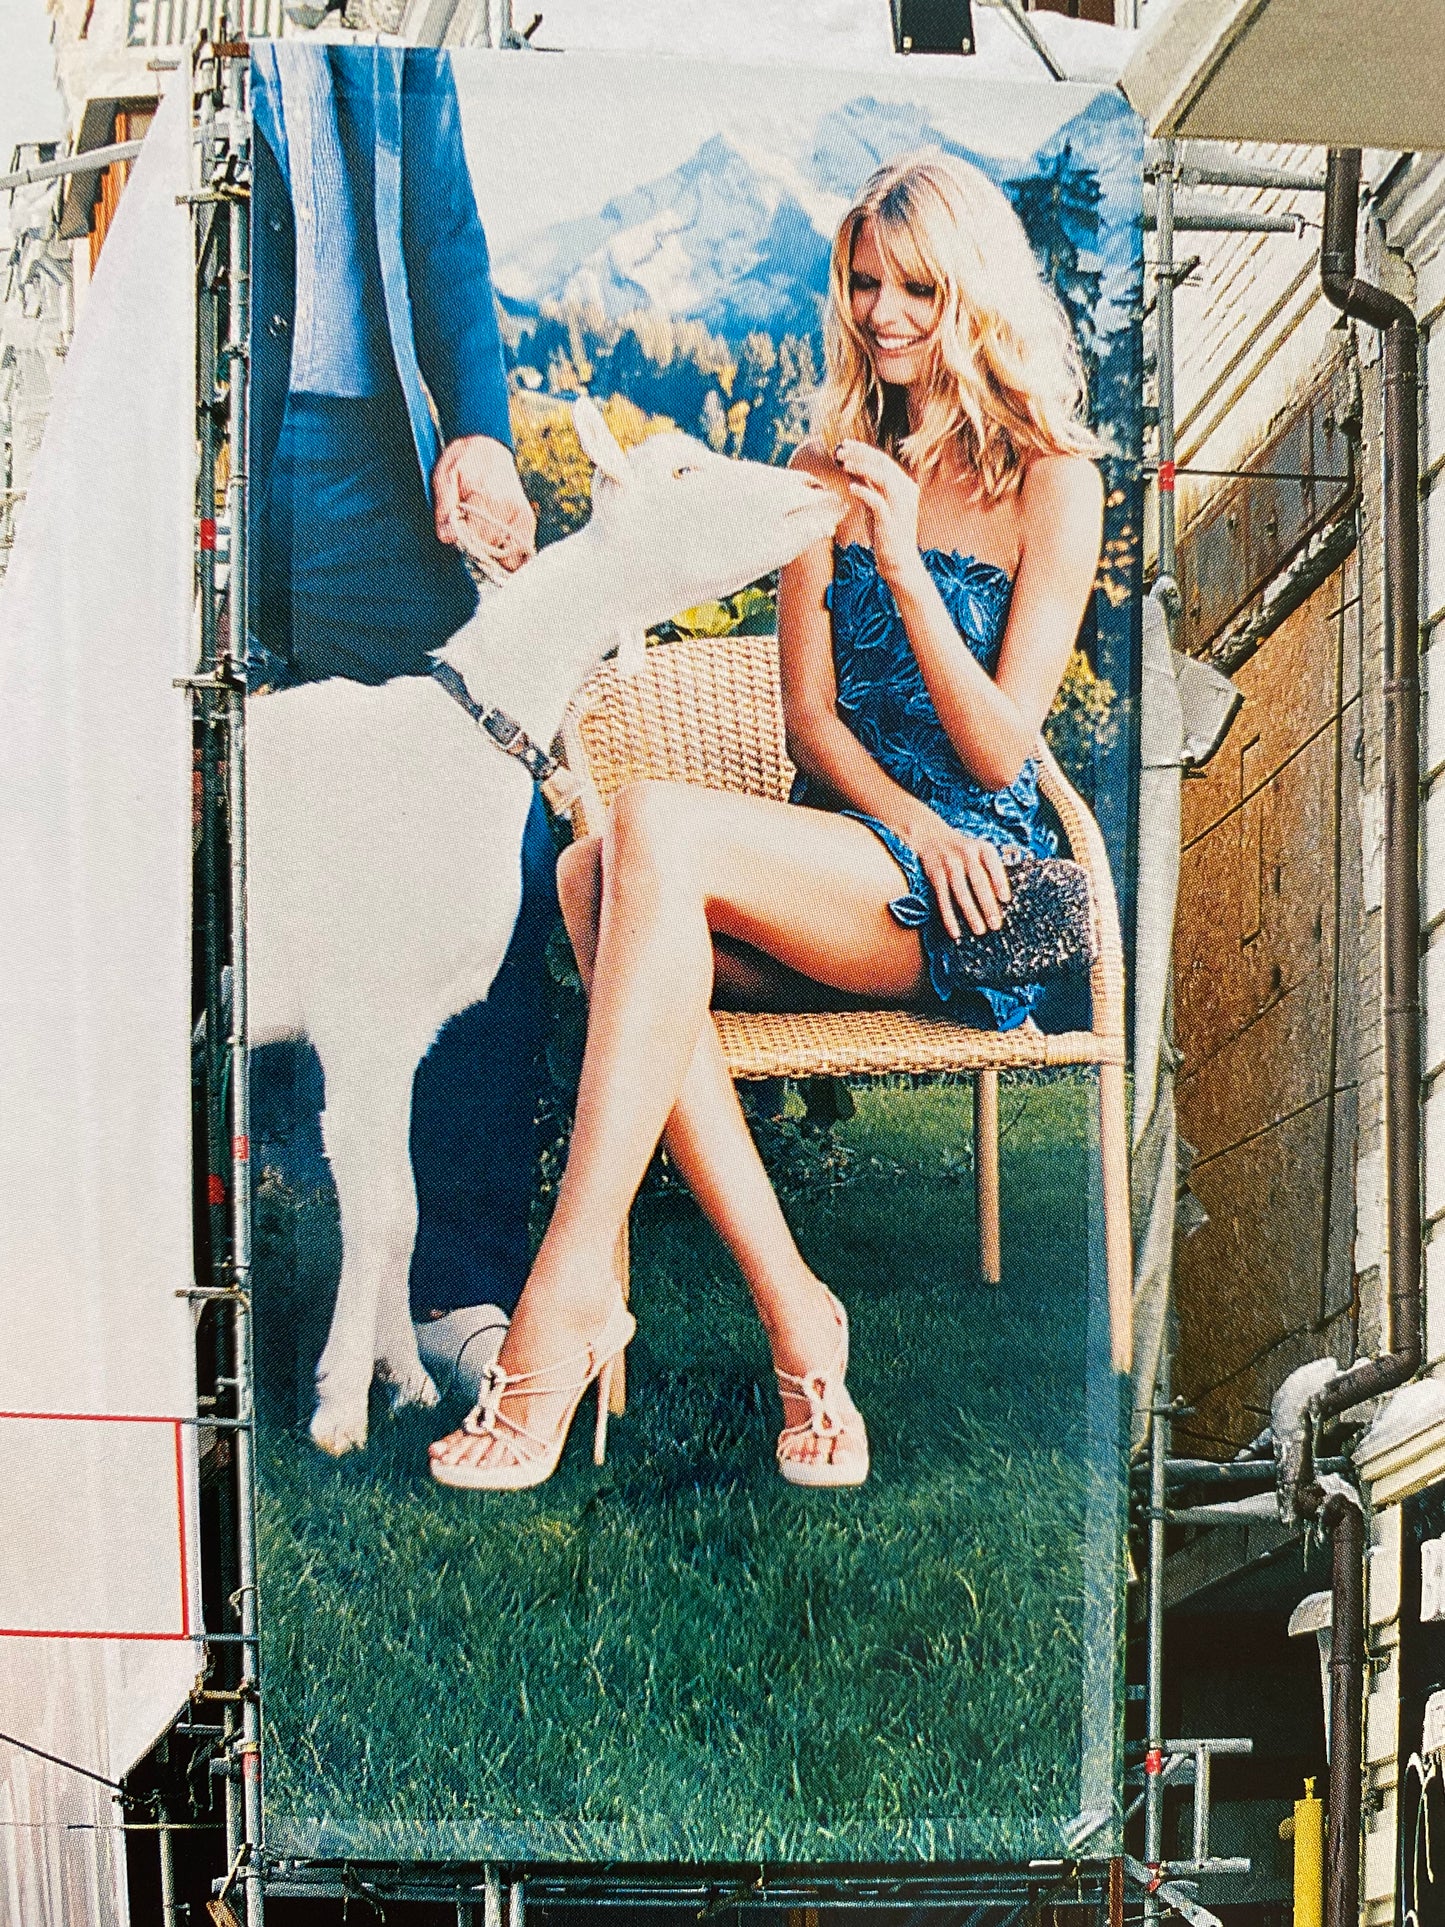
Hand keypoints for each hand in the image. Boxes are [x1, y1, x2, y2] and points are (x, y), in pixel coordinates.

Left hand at [432, 435, 535, 574]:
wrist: (487, 447)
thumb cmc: (463, 462)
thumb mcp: (444, 477)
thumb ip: (444, 509)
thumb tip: (447, 537)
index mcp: (489, 497)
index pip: (476, 539)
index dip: (462, 542)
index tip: (454, 533)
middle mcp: (511, 509)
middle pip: (491, 551)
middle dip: (476, 549)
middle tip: (466, 533)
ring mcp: (523, 517)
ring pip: (508, 556)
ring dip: (493, 553)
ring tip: (480, 534)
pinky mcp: (528, 522)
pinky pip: (520, 552)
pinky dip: (507, 553)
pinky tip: (495, 540)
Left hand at [834, 439, 921, 589]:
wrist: (899, 562)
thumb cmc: (886, 534)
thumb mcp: (874, 506)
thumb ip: (867, 486)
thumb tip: (851, 468)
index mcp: (904, 486)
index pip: (883, 461)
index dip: (863, 450)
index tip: (845, 444)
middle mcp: (906, 492)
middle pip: (883, 464)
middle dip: (860, 454)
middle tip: (840, 450)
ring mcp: (900, 505)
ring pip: (883, 478)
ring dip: (862, 468)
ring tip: (844, 463)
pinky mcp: (891, 521)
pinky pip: (878, 502)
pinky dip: (864, 492)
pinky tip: (851, 488)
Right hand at [905, 812, 1011, 940]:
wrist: (931, 834)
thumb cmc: (963, 849)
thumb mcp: (979, 850)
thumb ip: (991, 868)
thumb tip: (1003, 901)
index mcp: (982, 848)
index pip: (993, 865)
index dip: (1000, 881)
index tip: (1005, 899)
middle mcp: (966, 854)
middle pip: (978, 882)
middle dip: (987, 905)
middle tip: (995, 924)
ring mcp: (949, 864)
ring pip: (961, 892)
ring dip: (970, 913)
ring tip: (980, 930)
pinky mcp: (935, 874)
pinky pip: (943, 898)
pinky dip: (948, 916)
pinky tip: (955, 931)